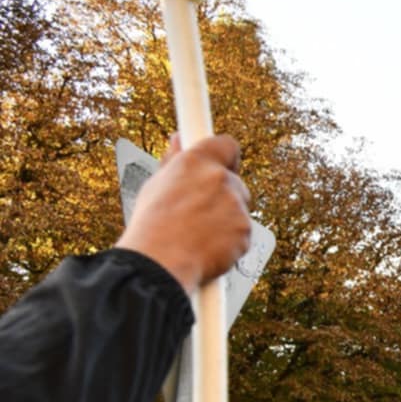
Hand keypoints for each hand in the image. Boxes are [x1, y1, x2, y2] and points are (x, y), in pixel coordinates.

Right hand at [115, 135, 250, 293]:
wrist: (160, 261)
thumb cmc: (152, 225)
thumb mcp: (156, 185)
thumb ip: (175, 162)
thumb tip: (178, 140)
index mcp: (197, 161)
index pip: (227, 144)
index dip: (225, 156)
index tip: (222, 164)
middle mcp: (220, 179)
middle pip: (235, 182)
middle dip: (223, 195)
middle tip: (199, 211)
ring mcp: (236, 205)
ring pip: (239, 209)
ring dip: (226, 219)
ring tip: (197, 233)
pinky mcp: (246, 231)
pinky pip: (243, 233)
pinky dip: (231, 241)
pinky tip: (208, 246)